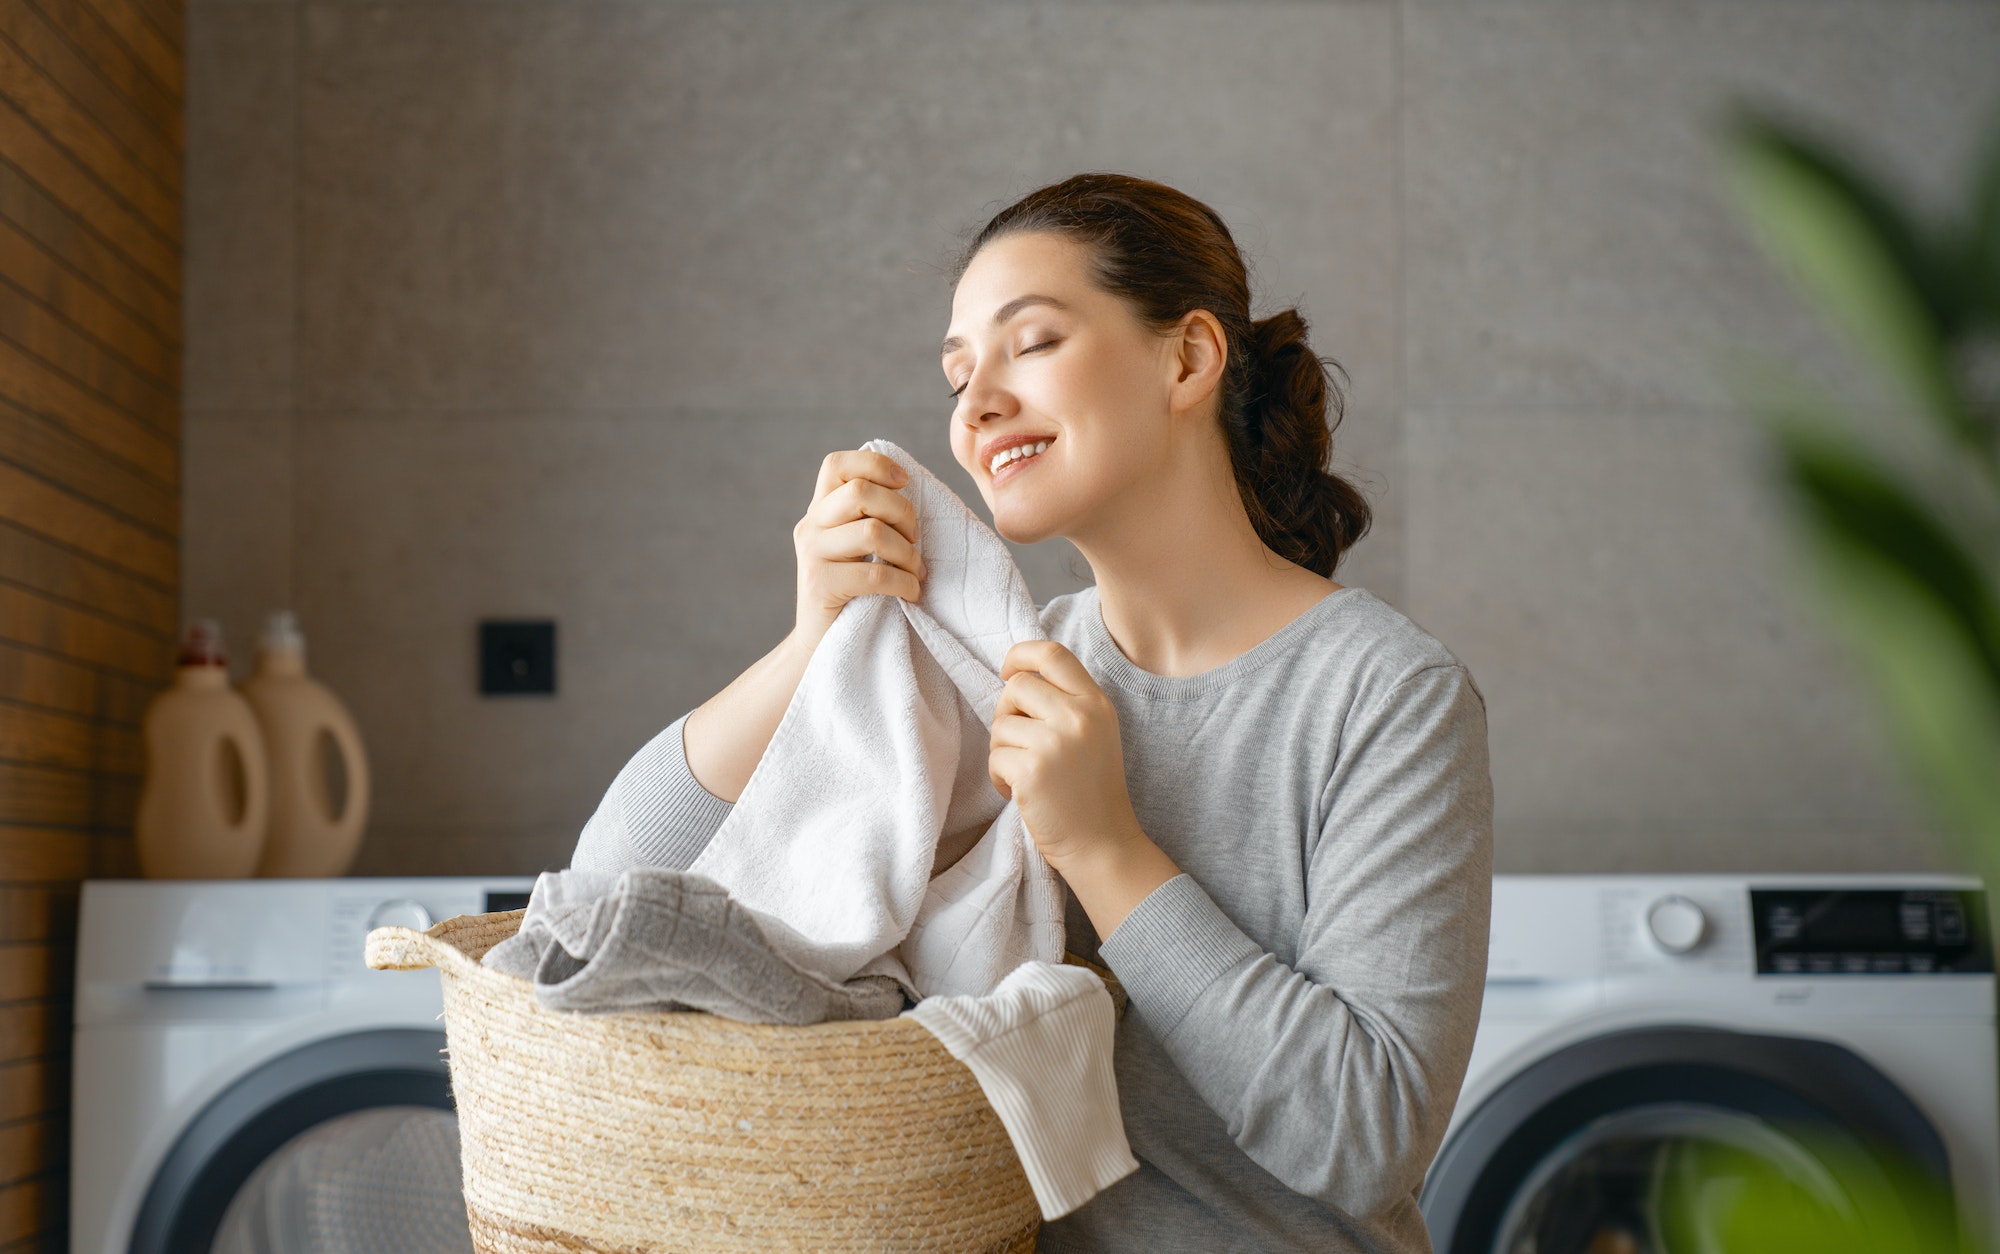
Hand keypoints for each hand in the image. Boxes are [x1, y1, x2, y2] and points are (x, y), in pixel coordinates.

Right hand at [792, 449, 927, 649]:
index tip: (905, 483)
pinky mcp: (820, 585)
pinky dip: (904, 583)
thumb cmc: (853, 590)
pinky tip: (911, 593)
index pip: (837, 464)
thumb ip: (869, 515)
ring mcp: (811, 554)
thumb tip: (908, 488)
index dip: (875, 465)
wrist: (820, 644)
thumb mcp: (855, 544)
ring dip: (907, 552)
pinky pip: (875, 574)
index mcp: (819, 508)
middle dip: (902, 512)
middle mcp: (810, 525)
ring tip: (915, 571)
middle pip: (861, 492)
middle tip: (915, 540)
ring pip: (872, 531)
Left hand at [988, 640, 1145, 870]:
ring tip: (1025, 774)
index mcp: (1097, 703)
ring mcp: (1055, 742)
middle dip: (1007, 712)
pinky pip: (994, 757)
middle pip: (1018, 686)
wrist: (1103, 844)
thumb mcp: (1095, 734)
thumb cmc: (1092, 791)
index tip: (1008, 671)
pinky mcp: (1031, 770)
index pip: (1053, 653)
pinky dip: (999, 777)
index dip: (1021, 655)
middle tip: (1018, 744)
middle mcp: (1079, 716)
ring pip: (1001, 724)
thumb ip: (1066, 702)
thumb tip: (1015, 679)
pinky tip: (1020, 793)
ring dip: (1002, 750)